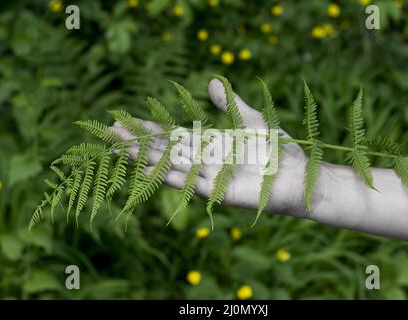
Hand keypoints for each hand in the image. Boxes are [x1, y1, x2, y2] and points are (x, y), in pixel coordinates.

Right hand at [110, 79, 324, 217]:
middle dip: (137, 141)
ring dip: (143, 157)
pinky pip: (188, 182)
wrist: (300, 177)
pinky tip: (145, 167)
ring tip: (116, 148)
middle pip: (164, 150)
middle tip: (107, 132)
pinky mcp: (217, 193)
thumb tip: (211, 81)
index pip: (172, 135)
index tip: (124, 120)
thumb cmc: (279, 152)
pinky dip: (166, 175)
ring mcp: (209, 177)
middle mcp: (204, 161)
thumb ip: (230, 104)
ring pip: (169, 165)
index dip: (149, 129)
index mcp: (210, 145)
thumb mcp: (252, 121)